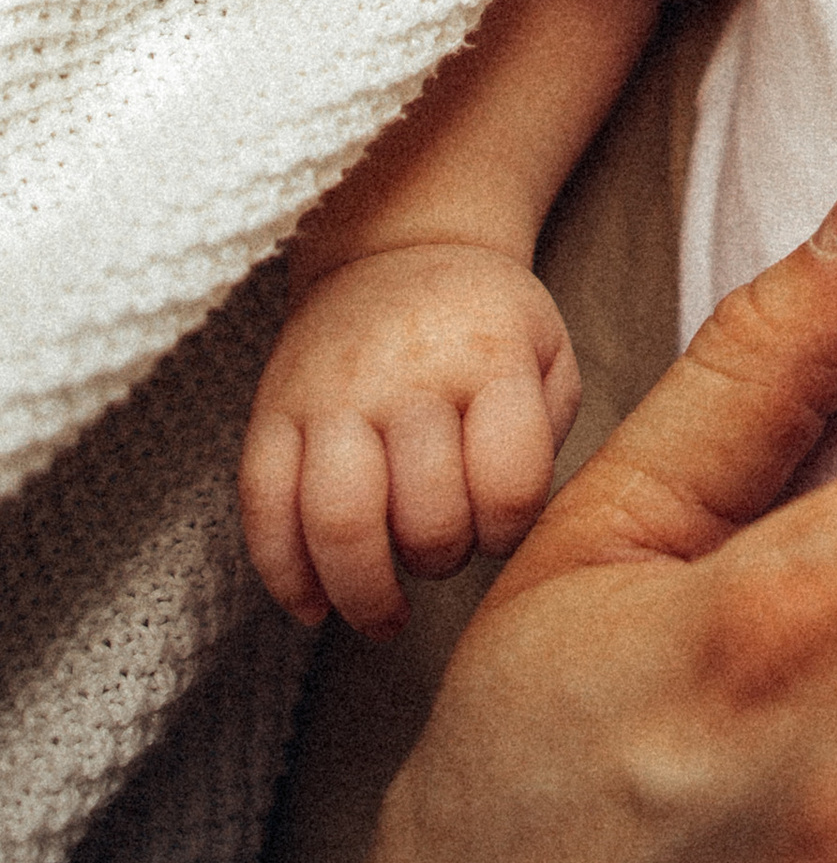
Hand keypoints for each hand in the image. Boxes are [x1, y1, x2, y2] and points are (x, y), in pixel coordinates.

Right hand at [241, 242, 582, 639]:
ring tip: (381, 614)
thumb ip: (544, 439)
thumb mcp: (547, 355)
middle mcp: (409, 376)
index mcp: (490, 358)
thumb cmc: (485, 325)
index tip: (500, 528)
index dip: (509, 531)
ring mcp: (332, 393)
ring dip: (362, 591)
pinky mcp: (272, 410)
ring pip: (337, 520)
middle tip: (443, 556)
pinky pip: (262, 507)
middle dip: (440, 560)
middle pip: (424, 515)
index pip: (509, 484)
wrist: (397, 248)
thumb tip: (507, 527)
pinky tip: (313, 607)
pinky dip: (283, 574)